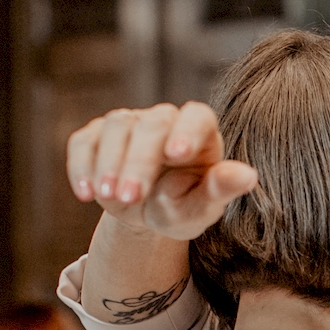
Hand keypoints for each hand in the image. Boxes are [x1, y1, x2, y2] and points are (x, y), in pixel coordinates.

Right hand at [67, 102, 258, 241]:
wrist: (145, 213)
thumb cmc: (182, 207)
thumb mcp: (201, 208)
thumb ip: (221, 190)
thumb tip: (249, 176)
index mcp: (199, 132)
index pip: (197, 116)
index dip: (187, 130)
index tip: (176, 154)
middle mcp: (164, 120)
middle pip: (151, 125)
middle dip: (139, 162)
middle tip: (131, 197)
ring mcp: (129, 123)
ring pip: (116, 127)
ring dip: (108, 163)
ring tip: (108, 198)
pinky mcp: (97, 135)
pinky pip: (83, 141)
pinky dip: (80, 165)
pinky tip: (85, 192)